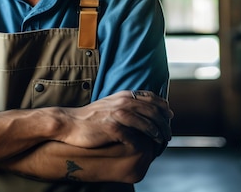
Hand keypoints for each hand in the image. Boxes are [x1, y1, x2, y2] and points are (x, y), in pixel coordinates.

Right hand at [55, 90, 172, 148]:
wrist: (70, 123)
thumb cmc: (90, 117)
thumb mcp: (110, 104)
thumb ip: (125, 104)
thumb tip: (141, 109)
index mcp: (124, 95)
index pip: (152, 97)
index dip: (163, 106)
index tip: (169, 116)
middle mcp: (123, 101)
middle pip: (153, 110)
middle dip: (164, 122)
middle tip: (169, 134)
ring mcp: (118, 113)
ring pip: (147, 121)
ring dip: (158, 132)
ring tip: (162, 141)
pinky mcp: (113, 126)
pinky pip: (135, 133)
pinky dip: (145, 140)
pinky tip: (148, 146)